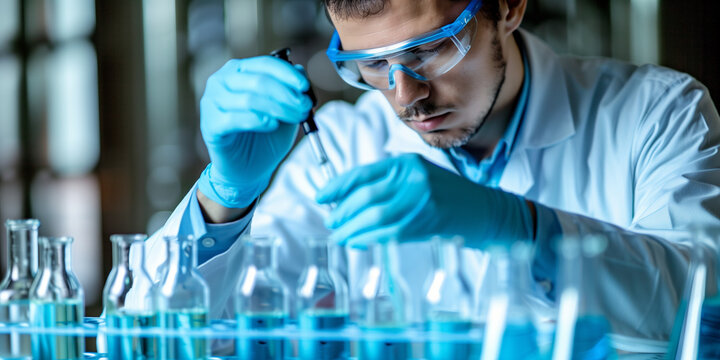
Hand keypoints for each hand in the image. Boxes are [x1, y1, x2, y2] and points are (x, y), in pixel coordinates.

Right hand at [198, 56, 311, 207]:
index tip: (305, 87)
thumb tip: (301, 71)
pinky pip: (235, 119)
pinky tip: (271, 125)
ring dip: (278, 108)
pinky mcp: (210, 124)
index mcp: (238, 71)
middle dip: (287, 94)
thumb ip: (290, 90)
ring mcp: (211, 102)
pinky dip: (257, 120)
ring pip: (250, 100)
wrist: (248, 169)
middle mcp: (221, 81)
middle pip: (259, 81)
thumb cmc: (265, 135)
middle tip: (305, 107)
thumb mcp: (284, 110)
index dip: (287, 74)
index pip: (265, 64)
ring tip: (296, 118)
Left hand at [316, 153, 533, 247]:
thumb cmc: (446, 194)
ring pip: (375, 217)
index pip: (363, 173)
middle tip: (331, 222)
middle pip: (366, 197)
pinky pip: (388, 233)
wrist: (483, 211)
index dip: (337, 186)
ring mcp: (420, 202)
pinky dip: (369, 239)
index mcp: (406, 164)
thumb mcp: (417, 176)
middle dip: (343, 212)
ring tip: (340, 235)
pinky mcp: (426, 223)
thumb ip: (386, 182)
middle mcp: (413, 179)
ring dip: (352, 229)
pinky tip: (358, 241)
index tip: (321, 197)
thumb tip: (345, 198)